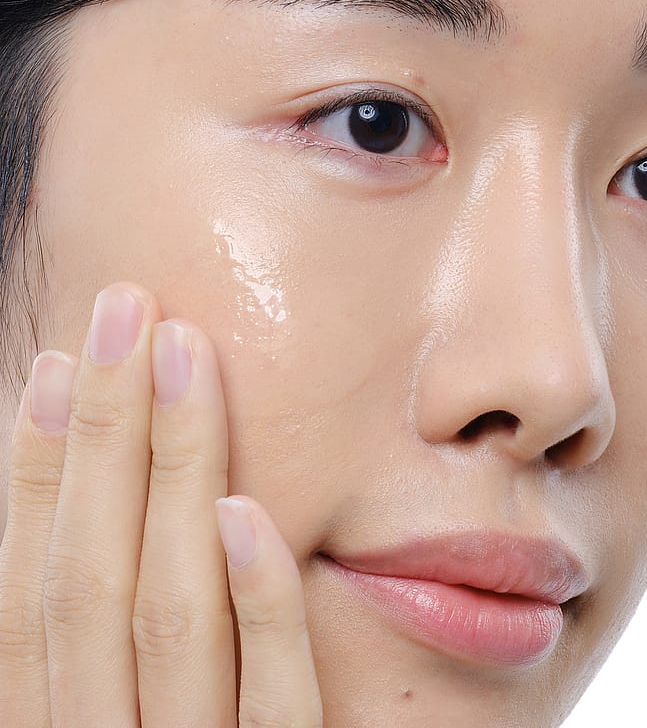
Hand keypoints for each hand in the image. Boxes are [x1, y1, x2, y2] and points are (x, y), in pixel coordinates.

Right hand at [0, 282, 322, 725]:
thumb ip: (77, 653)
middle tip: (125, 308)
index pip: (24, 587)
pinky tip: (255, 511)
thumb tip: (76, 516)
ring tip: (185, 356)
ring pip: (174, 614)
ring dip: (179, 476)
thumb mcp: (86, 722)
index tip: (57, 362)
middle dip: (107, 432)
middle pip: (92, 576)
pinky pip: (274, 702)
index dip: (33, 470)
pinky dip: (258, 607)